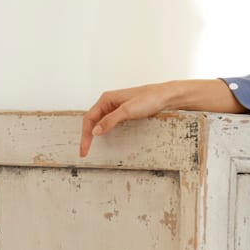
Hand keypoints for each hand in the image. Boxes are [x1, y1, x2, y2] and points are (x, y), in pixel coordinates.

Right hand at [79, 79, 243, 156]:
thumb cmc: (149, 99)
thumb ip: (110, 120)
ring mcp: (117, 108)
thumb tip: (95, 131)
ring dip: (94, 135)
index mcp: (106, 99)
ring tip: (90, 148)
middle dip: (87, 136)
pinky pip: (110, 123)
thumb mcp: (128, 110)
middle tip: (84, 152)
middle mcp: (109, 102)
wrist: (166, 97)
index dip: (85, 135)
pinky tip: (105, 139)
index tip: (84, 149)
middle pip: (92, 121)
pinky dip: (104, 132)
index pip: (89, 118)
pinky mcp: (125, 113)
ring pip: (100, 122)